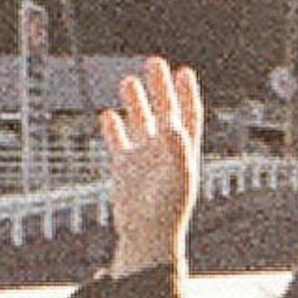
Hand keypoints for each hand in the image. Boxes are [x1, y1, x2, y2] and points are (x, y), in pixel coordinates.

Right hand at [99, 55, 201, 275]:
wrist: (147, 235)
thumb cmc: (168, 210)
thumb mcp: (178, 178)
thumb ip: (178, 150)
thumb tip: (174, 123)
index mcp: (185, 151)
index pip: (189, 115)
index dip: (187, 94)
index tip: (184, 72)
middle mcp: (166, 150)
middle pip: (164, 111)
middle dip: (160, 87)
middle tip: (153, 62)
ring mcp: (145, 157)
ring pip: (140, 121)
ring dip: (135, 102)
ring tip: (128, 81)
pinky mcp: (124, 166)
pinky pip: (118, 141)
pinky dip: (113, 127)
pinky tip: (108, 114)